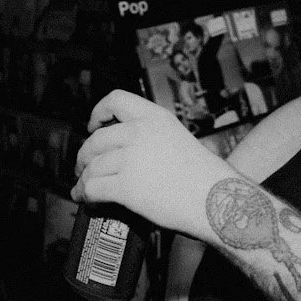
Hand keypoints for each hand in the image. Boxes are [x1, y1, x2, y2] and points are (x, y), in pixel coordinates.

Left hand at [72, 90, 234, 240]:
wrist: (217, 199)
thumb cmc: (206, 177)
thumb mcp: (179, 139)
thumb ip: (151, 138)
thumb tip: (125, 151)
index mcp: (155, 118)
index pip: (115, 100)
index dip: (98, 113)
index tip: (93, 125)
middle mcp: (140, 133)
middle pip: (96, 140)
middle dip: (85, 155)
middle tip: (84, 166)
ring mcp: (131, 159)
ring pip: (91, 167)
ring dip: (83, 178)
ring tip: (83, 186)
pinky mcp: (125, 187)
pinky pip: (92, 188)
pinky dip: (83, 194)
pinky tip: (85, 198)